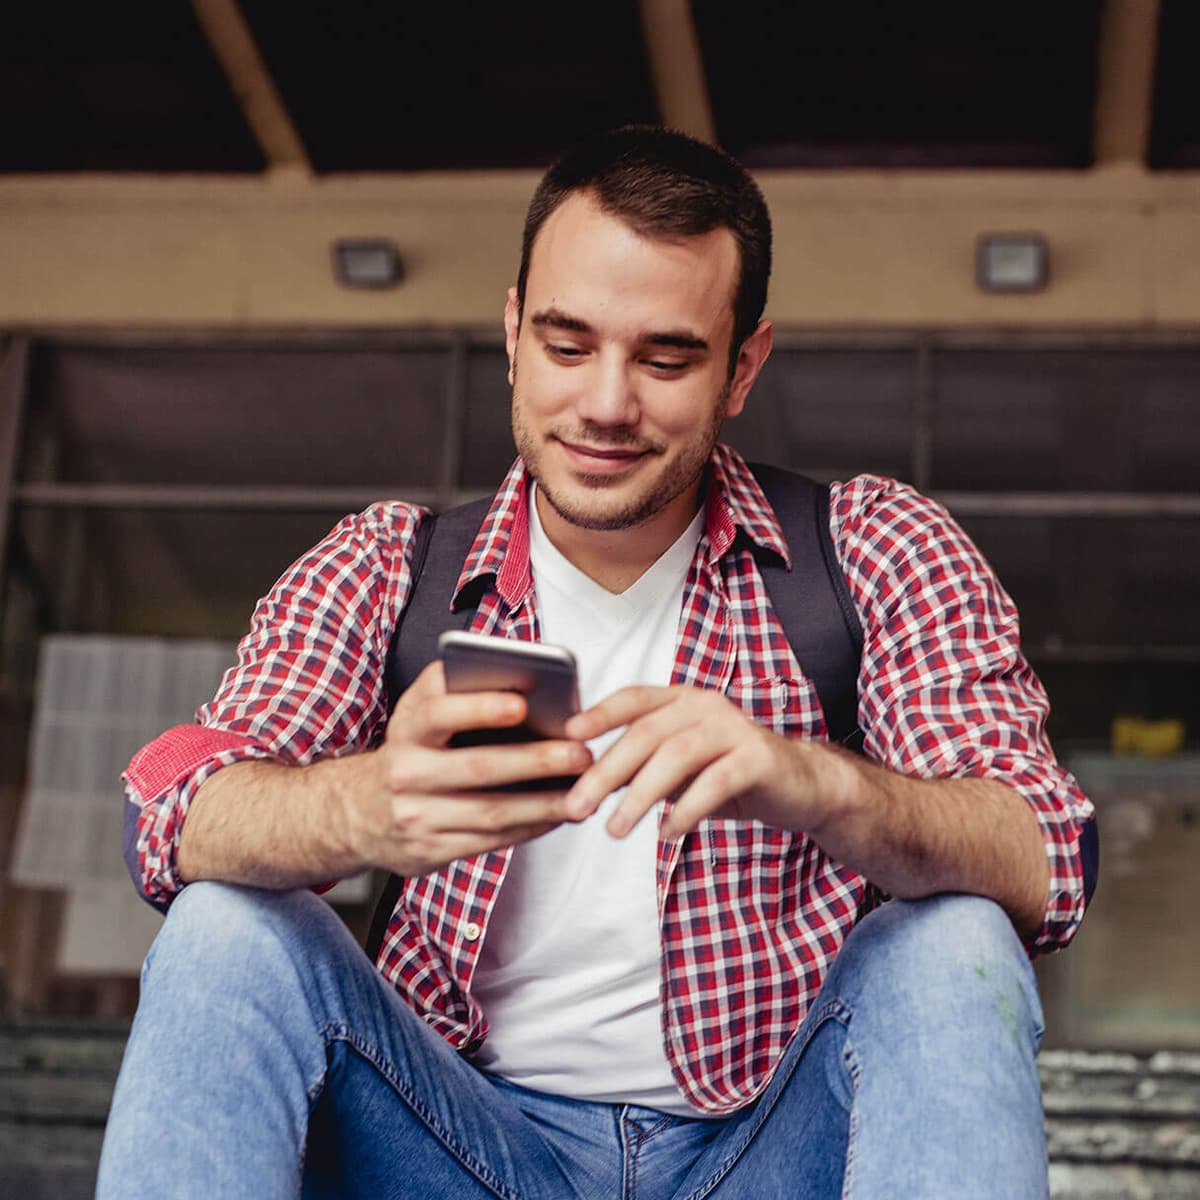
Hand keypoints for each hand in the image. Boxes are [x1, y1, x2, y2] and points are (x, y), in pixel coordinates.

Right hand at [340, 662, 592, 875]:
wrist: (357, 813)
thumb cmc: (409, 750)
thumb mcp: (416, 713)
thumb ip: (453, 688)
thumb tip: (517, 670)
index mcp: (406, 729)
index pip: (439, 713)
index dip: (480, 707)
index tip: (522, 703)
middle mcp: (406, 773)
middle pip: (477, 767)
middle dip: (535, 761)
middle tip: (580, 753)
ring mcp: (416, 817)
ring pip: (491, 812)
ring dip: (544, 803)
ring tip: (584, 790)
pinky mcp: (429, 851)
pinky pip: (490, 841)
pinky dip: (530, 828)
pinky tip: (559, 815)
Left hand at [562, 685, 850, 839]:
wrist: (800, 786)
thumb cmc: (730, 774)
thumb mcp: (680, 767)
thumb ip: (642, 765)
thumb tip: (586, 781)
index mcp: (682, 700)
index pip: (634, 699)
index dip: (599, 714)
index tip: (567, 736)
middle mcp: (706, 706)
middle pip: (646, 734)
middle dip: (606, 772)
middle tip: (577, 806)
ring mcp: (734, 729)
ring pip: (676, 756)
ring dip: (639, 796)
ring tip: (615, 829)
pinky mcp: (757, 758)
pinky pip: (714, 783)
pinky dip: (686, 810)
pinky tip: (668, 833)